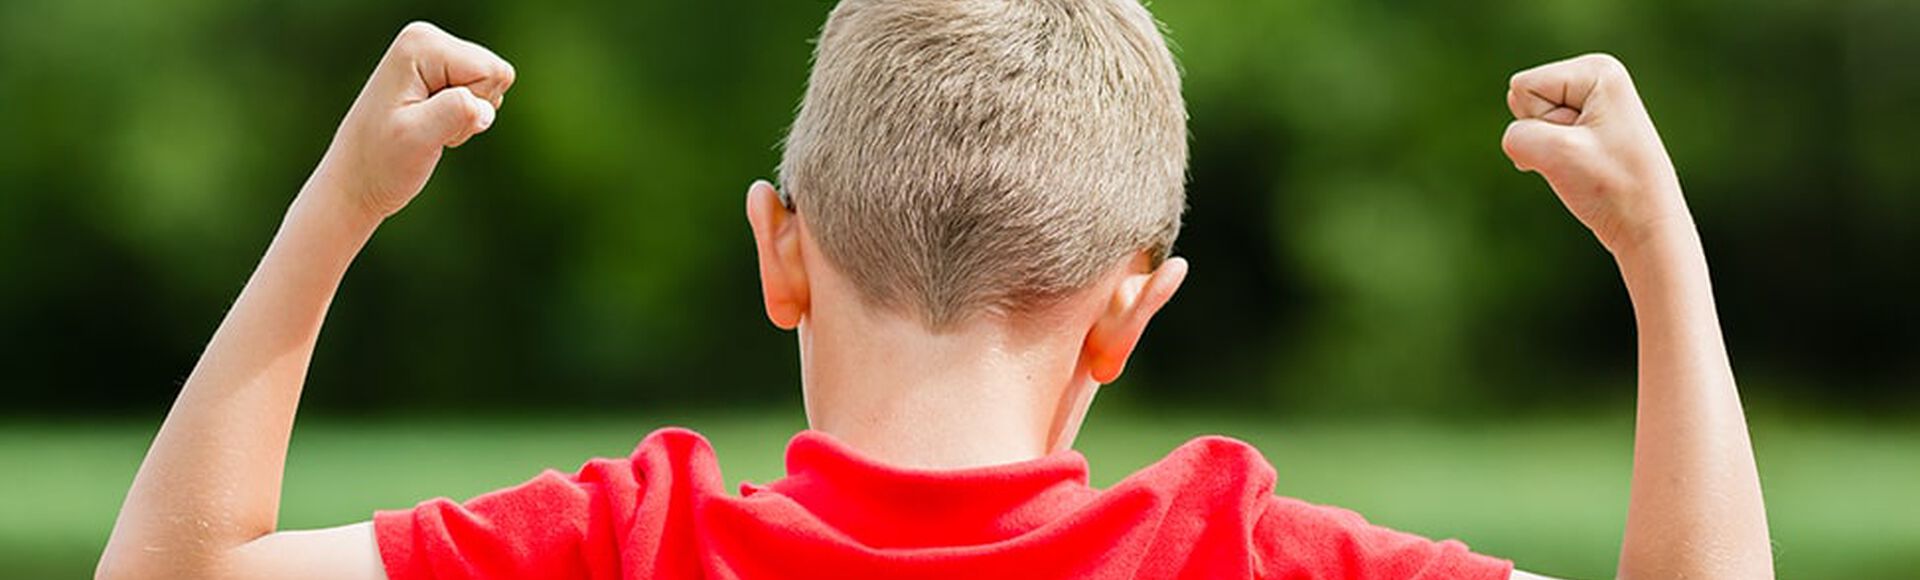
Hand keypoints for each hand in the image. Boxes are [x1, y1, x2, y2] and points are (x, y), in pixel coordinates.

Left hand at [311, 22, 514, 221]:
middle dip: (472, 109)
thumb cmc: (382, 161)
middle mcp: (426, 39)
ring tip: (428, 127)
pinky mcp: (438, 73)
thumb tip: (485, 107)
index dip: (473, 105)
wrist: (357, 179)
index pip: (490, 70)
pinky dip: (464, 118)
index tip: (431, 120)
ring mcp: (432, 55)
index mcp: (421, 44)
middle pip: (495, 73)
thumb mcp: (419, 138)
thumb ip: (456, 112)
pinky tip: (431, 125)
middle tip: (430, 127)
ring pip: (492, 85)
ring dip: (467, 116)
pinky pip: (483, 93)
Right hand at [1501, 54, 1688, 255]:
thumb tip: (1519, 138)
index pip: (1524, 87)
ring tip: (1585, 165)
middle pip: (1524, 98)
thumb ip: (1516, 133)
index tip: (1583, 145)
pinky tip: (1582, 171)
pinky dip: (1550, 159)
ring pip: (1529, 122)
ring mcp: (1592, 103)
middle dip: (1542, 135)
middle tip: (1583, 157)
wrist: (1646, 227)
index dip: (1542, 124)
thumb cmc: (1610, 188)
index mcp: (1598, 70)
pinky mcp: (1587, 128)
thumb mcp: (1554, 153)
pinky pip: (1540, 138)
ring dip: (1547, 151)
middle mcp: (1597, 78)